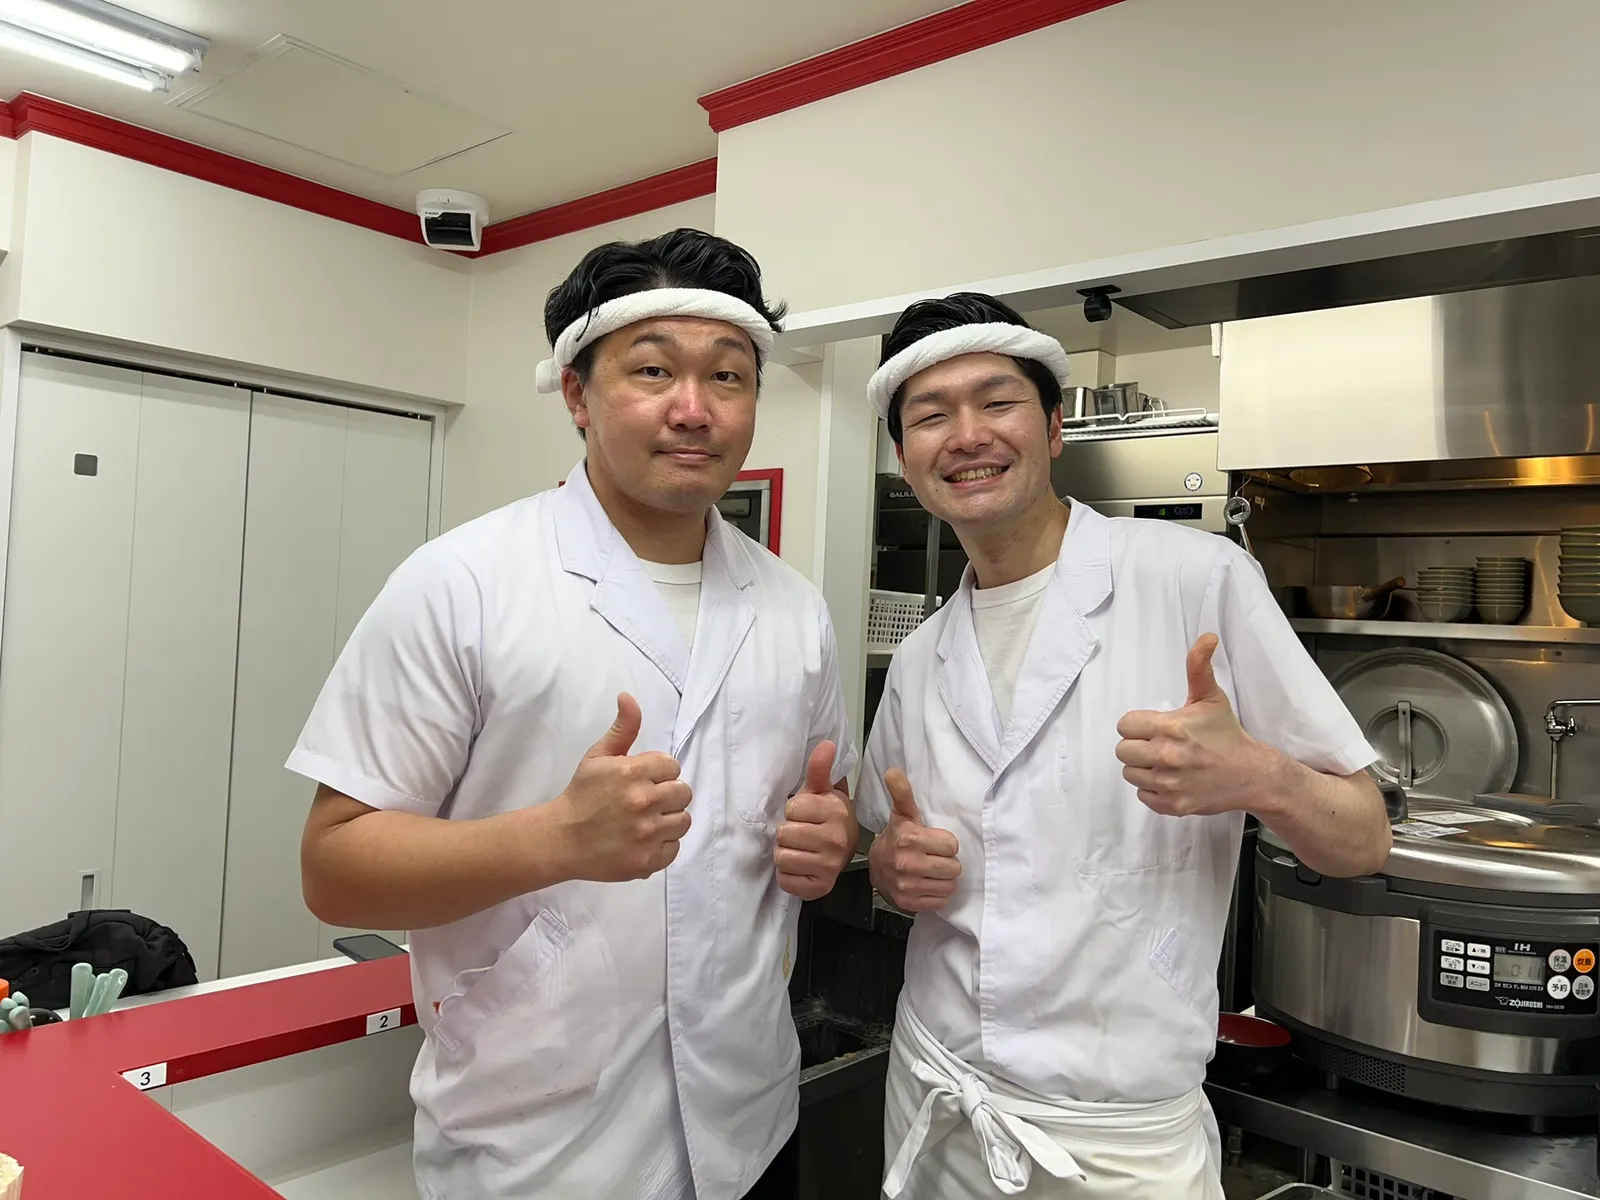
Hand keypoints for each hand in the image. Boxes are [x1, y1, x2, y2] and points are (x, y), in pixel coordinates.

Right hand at [552, 693, 691, 881]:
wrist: (562, 839)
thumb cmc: (581, 795)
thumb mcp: (598, 756)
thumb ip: (622, 728)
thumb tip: (628, 697)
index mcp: (633, 772)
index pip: (672, 767)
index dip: (660, 773)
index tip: (644, 780)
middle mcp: (643, 802)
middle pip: (683, 793)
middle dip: (667, 795)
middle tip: (646, 801)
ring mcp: (646, 834)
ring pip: (682, 821)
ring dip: (668, 820)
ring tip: (646, 821)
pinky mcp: (647, 861)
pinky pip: (674, 848)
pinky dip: (662, 845)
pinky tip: (643, 840)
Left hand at [775, 742, 855, 900]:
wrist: (844, 847)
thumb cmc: (826, 816)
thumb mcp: (821, 790)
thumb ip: (819, 768)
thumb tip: (826, 744)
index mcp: (836, 812)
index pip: (792, 809)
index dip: (793, 811)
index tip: (805, 814)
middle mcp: (836, 840)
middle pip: (784, 834)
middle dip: (787, 833)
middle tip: (801, 832)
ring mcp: (829, 866)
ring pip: (782, 858)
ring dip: (785, 854)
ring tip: (799, 849)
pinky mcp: (820, 887)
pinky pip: (786, 880)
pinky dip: (787, 875)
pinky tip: (799, 866)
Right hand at [866, 769, 959, 912]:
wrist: (877, 867)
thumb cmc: (896, 838)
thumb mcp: (902, 814)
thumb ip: (902, 793)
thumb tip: (893, 771)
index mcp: (908, 839)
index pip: (952, 845)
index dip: (946, 843)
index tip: (935, 842)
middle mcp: (906, 864)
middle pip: (953, 868)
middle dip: (948, 862)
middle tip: (936, 857)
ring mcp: (907, 886)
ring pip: (949, 886)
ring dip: (944, 879)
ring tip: (933, 871)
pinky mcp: (908, 903)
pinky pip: (940, 902)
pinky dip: (937, 894)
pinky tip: (927, 884)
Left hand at [1114, 633, 1266, 816]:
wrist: (1252, 774)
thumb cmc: (1227, 735)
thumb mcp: (1211, 697)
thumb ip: (1199, 666)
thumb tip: (1206, 637)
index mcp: (1170, 728)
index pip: (1125, 725)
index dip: (1136, 725)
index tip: (1152, 726)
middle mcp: (1166, 757)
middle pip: (1122, 751)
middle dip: (1136, 746)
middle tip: (1156, 744)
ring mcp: (1169, 784)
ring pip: (1130, 774)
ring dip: (1142, 768)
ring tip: (1164, 762)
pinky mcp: (1173, 805)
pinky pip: (1143, 796)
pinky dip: (1152, 789)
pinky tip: (1170, 779)